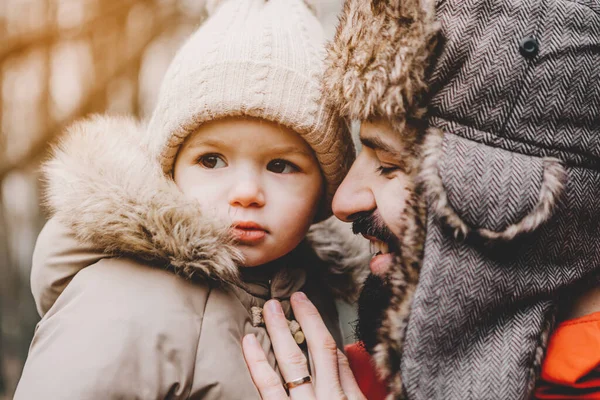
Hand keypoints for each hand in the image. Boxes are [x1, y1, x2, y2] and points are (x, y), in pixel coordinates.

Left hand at [242, 292, 365, 399]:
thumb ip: (351, 395)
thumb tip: (342, 367)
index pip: (341, 361)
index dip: (325, 335)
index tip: (310, 313)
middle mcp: (331, 398)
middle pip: (321, 350)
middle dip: (308, 319)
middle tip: (295, 296)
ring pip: (293, 361)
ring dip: (281, 330)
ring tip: (270, 308)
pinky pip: (269, 386)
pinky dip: (258, 362)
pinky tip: (249, 342)